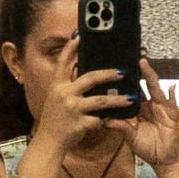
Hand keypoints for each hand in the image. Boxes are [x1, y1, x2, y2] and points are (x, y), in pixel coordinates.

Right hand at [27, 35, 130, 152]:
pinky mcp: (79, 124)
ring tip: (131, 98)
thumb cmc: (54, 120)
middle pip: (90, 78)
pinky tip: (117, 119)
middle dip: (108, 74)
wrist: (47, 143)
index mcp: (57, 86)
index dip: (70, 48)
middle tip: (122, 72)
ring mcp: (72, 109)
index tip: (79, 35)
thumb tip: (79, 71)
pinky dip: (108, 120)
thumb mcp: (56, 99)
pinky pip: (99, 120)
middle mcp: (64, 94)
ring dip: (118, 99)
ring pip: (101, 101)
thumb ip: (68, 86)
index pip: (63, 62)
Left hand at [113, 58, 178, 168]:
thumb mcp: (130, 137)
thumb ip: (121, 127)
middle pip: (144, 86)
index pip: (132, 92)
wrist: (165, 161)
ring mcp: (162, 109)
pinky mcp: (171, 116)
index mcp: (139, 110)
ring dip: (150, 77)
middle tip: (132, 57)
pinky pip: (172, 104)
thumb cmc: (148, 148)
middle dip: (140, 72)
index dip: (127, 81)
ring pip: (155, 90)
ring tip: (143, 64)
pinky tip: (172, 87)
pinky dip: (172, 96)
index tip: (119, 69)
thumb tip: (105, 120)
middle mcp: (150, 106)